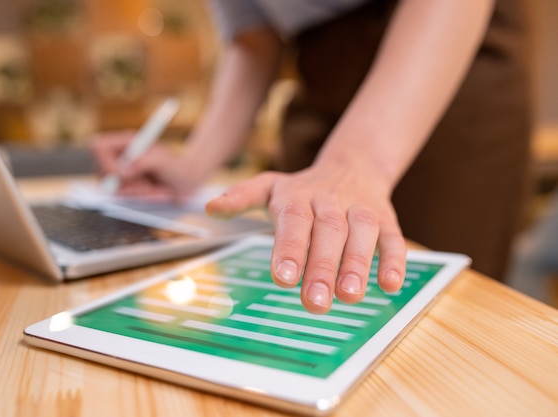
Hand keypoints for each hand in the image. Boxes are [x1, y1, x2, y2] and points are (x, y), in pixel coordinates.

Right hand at [90, 131, 202, 199]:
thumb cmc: (179, 167)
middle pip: (102, 172)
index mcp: (127, 142)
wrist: (189, 182)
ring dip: (135, 192)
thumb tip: (123, 171)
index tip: (124, 174)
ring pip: (112, 189)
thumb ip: (142, 162)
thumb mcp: (163, 162)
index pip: (98, 146)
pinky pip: (123, 199)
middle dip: (125, 183)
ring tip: (154, 188)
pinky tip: (154, 193)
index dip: (105, 162)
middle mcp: (121, 157)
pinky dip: (139, 198)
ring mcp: (122, 173)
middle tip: (147, 184)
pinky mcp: (127, 187)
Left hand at [206, 162, 405, 313]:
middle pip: (327, 231)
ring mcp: (359, 211)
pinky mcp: (386, 220)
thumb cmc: (303, 189)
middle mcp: (329, 203)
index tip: (283, 278)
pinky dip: (394, 260)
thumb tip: (210, 207)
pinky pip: (393, 238)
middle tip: (315, 302)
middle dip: (322, 266)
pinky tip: (390, 285)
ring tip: (350, 296)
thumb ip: (242, 197)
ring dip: (357, 264)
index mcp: (297, 197)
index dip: (289, 248)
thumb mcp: (270, 186)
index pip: (292, 221)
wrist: (352, 167)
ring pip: (361, 233)